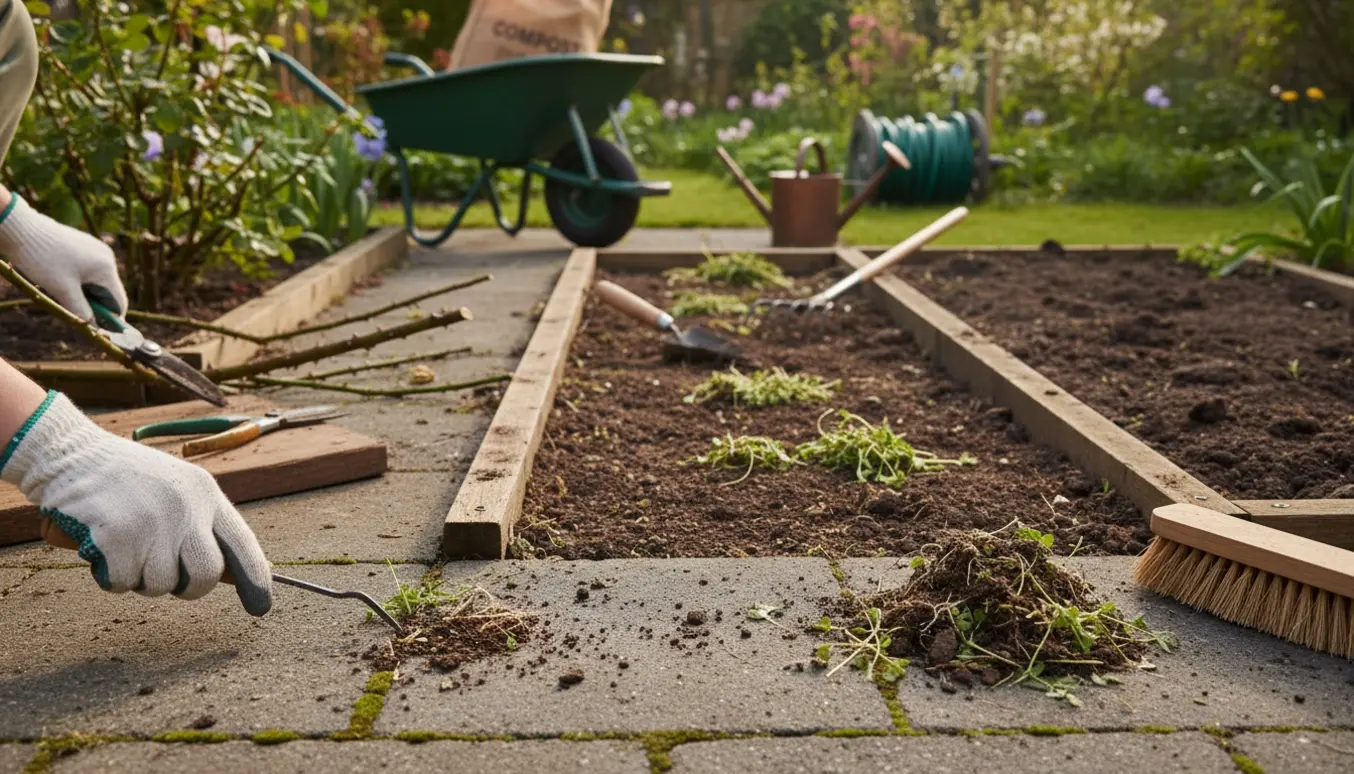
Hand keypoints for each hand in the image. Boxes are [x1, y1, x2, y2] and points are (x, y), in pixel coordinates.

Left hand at [0, 194, 129, 320]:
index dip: (111, 321)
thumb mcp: (62, 291)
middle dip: (92, 306)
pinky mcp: (82, 246)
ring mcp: (94, 250)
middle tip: (71, 313)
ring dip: (82, 294)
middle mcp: (106, 258)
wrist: (20, 228)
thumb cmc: (41, 259)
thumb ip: (82, 313)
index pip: (119, 304)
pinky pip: (86, 271)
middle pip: (107, 293)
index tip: (98, 333)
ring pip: (94, 283)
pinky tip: (56, 280)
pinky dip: (76, 282)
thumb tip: (95, 331)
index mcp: (106, 269)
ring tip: (58, 294)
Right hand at [0, 392, 272, 614]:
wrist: (69, 452)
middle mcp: (186, 507)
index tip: (261, 607)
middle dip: (186, 587)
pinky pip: (122, 583)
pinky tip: (101, 548)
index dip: (255, 579)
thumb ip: (202, 525)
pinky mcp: (118, 535)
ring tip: (124, 545)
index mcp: (205, 493)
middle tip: (161, 573)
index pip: (243, 544)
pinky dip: (109, 576)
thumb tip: (230, 575)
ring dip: (138, 577)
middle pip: (205, 575)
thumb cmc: (123, 478)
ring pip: (159, 585)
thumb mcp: (176, 489)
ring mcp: (153, 522)